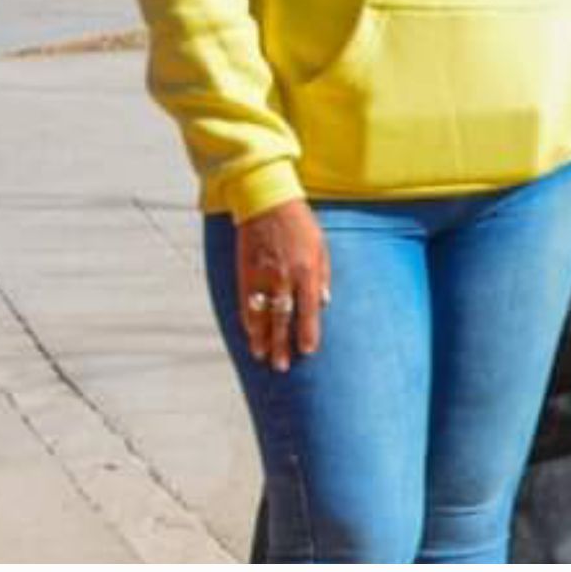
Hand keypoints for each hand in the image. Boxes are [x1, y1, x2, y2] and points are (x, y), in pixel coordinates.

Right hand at [231, 198, 328, 371]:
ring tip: (263, 357)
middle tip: (282, 367)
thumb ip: (323, 274)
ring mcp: (262, 278)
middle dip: (282, 345)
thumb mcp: (321, 244)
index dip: (308, 332)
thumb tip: (324, 302)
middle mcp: (284, 277)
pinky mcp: (245, 275)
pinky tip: (251, 334)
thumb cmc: (300, 224)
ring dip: (262, 339)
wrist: (268, 204)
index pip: (308, 309)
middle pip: (283, 319)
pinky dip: (249, 321)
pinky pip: (246, 304)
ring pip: (261, 316)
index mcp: (306, 270)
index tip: (308, 351)